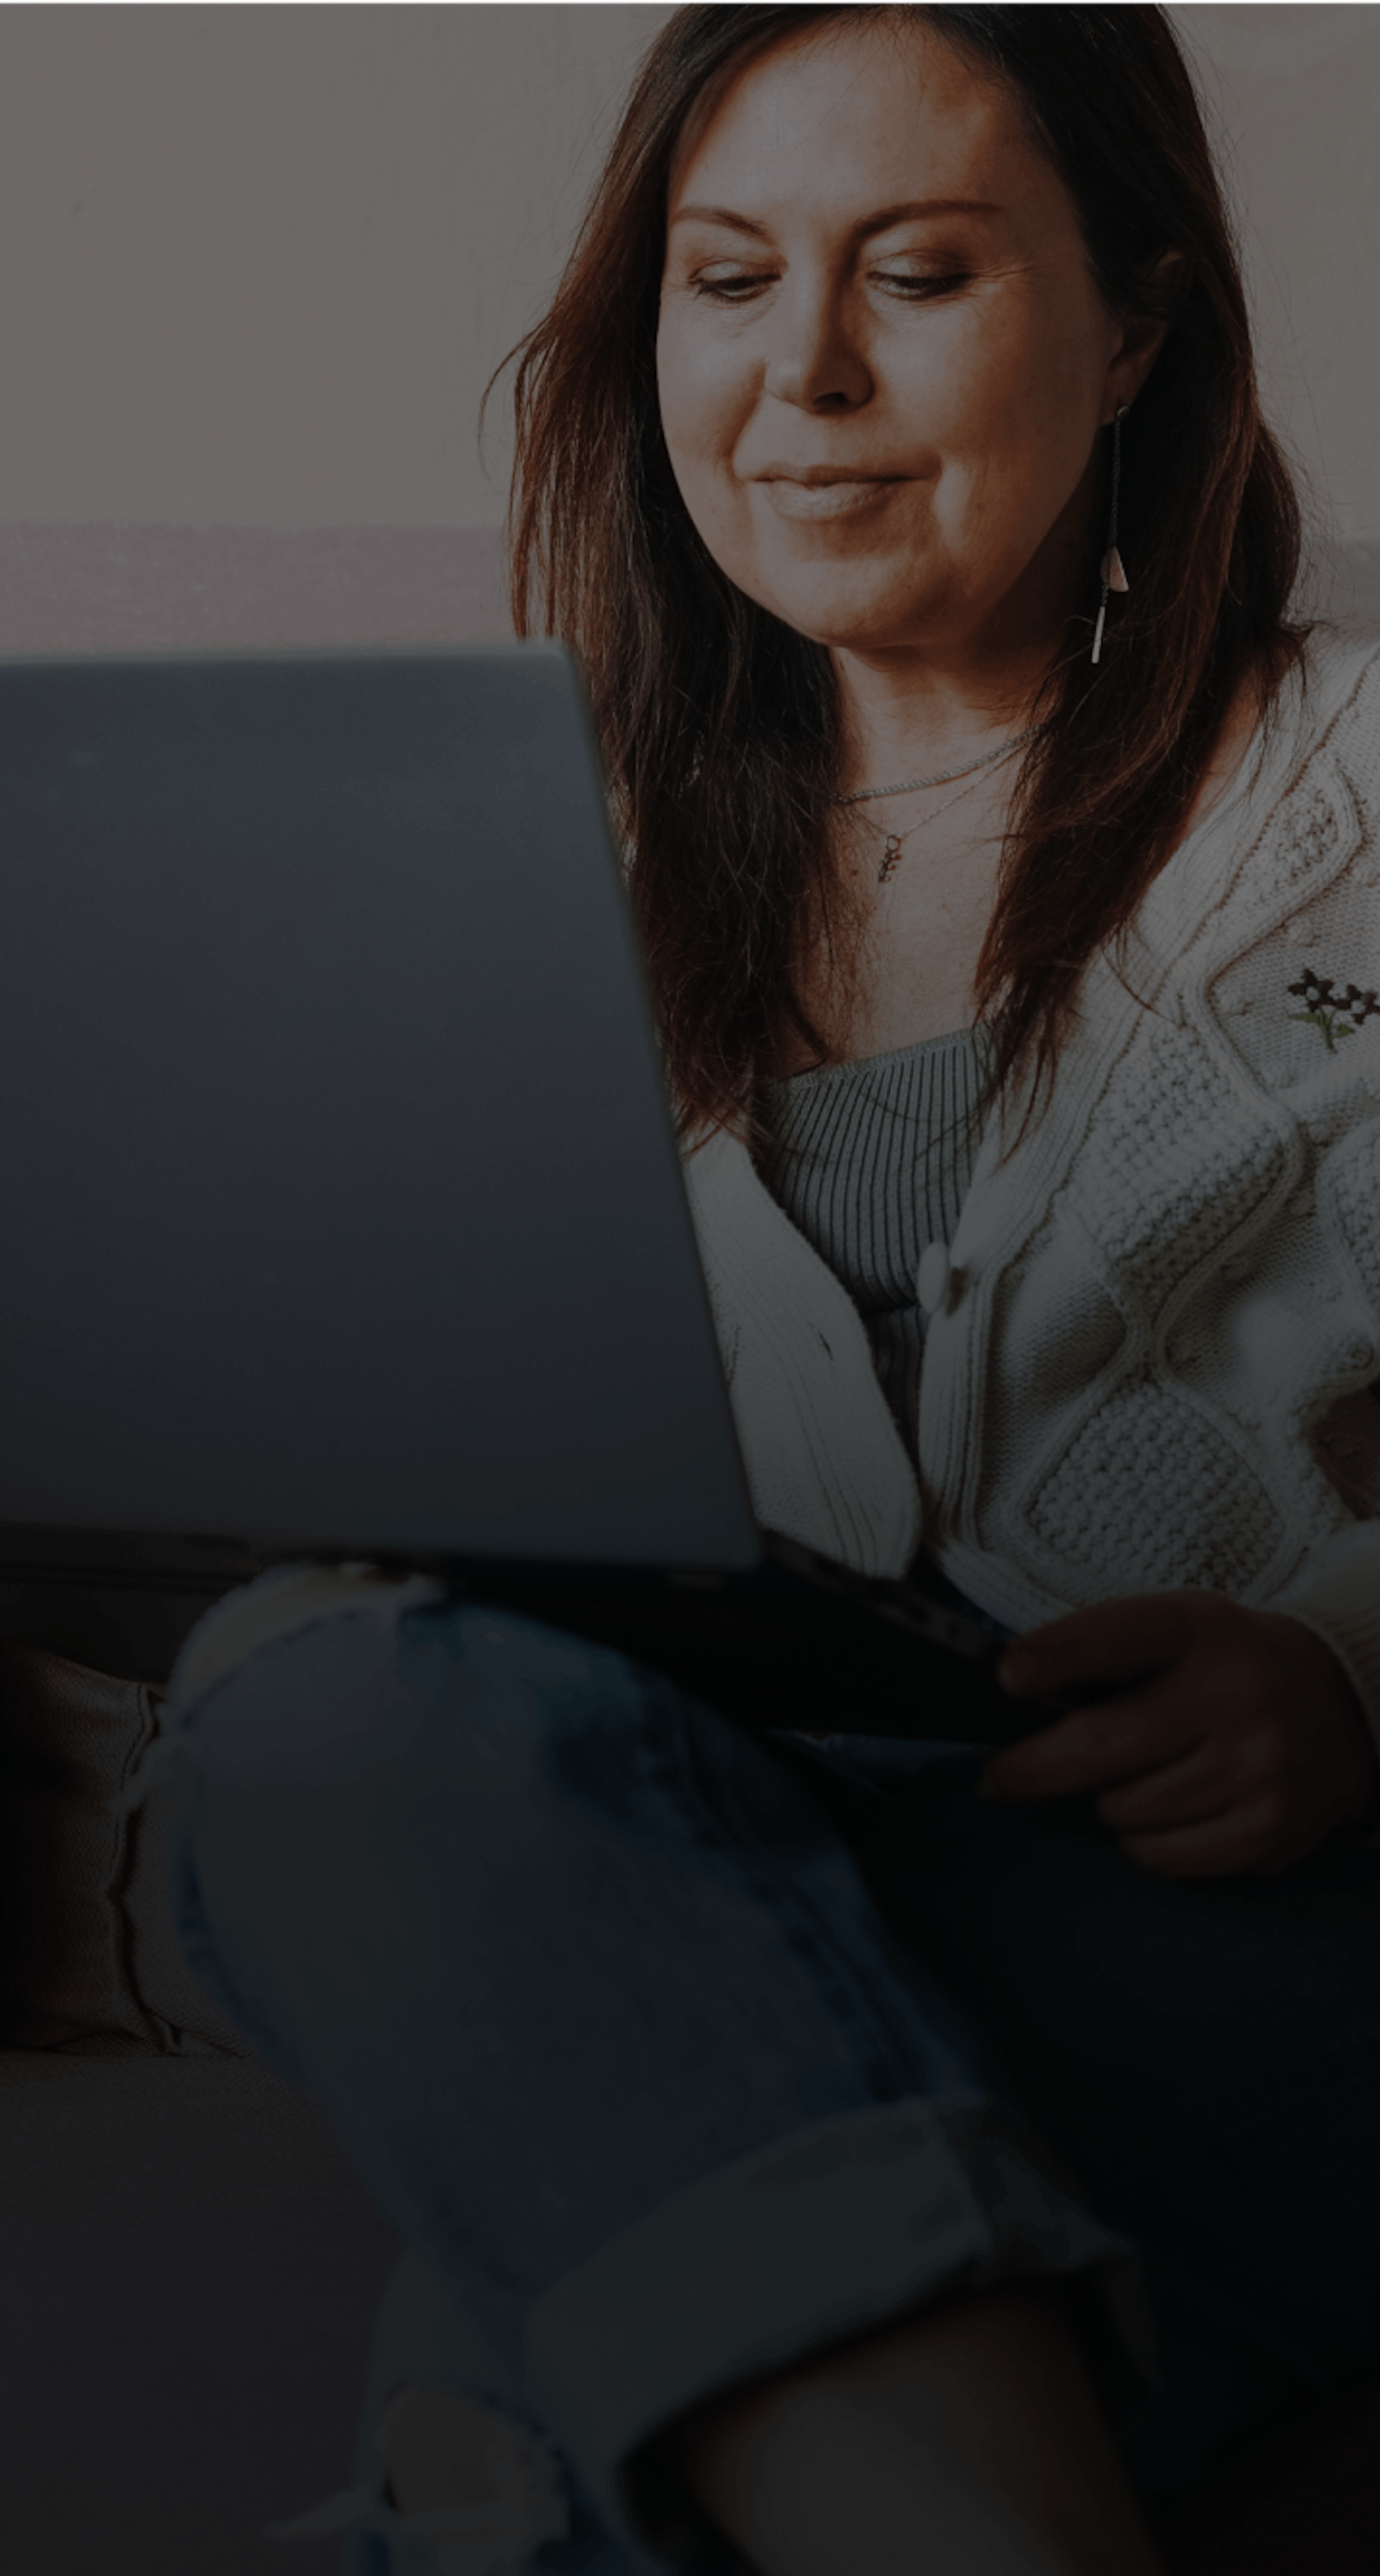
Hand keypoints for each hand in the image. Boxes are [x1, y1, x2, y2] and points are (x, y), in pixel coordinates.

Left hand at [979, 1591, 1379, 1878]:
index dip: (1059, 1656)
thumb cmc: (1223, 1665)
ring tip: (1132, 1779)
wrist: (1340, 1706)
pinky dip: (1143, 1843)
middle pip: (1103, 1744)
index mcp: (1199, 1630)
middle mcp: (1235, 1694)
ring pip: (1124, 1810)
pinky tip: (1163, 1813)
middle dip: (1031, 1769)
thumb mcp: (1175, 1628)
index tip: (1007, 1676)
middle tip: (996, 1780)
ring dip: (1104, 1803)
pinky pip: (1161, 1858)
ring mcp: (1258, 1767)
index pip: (1120, 1636)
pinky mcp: (1269, 1830)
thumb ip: (1101, 1653)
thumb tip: (1011, 1702)